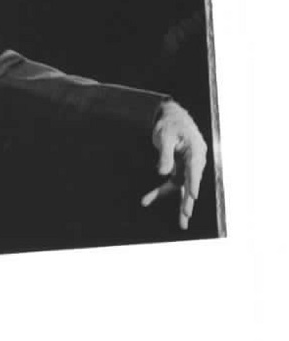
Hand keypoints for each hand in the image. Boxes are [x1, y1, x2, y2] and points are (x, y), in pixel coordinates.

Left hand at [140, 101, 207, 229]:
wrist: (171, 116)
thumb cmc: (170, 123)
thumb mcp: (164, 135)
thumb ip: (164, 154)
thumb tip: (162, 173)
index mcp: (195, 150)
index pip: (194, 169)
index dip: (193, 183)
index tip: (193, 197)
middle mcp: (194, 161)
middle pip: (191, 182)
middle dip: (188, 200)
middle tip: (186, 215)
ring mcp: (187, 166)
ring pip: (183, 187)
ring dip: (178, 204)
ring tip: (182, 224)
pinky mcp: (179, 169)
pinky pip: (172, 183)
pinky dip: (160, 192)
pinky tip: (146, 201)